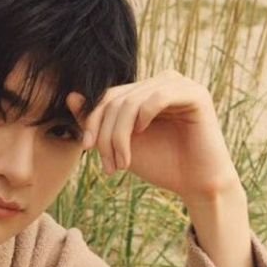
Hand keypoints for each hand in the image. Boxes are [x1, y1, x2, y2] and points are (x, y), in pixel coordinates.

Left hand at [66, 70, 241, 202]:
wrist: (195, 183)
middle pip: (116, 99)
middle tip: (108, 166)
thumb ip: (98, 123)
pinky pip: (157, 97)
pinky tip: (142, 136)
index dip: (91, 120)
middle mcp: (160, 82)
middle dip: (106, 135)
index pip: (107, 97)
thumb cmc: (160, 164)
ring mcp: (178, 85)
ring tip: (122, 163)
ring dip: (120, 136)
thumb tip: (71, 96)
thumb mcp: (120, 145)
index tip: (85, 149)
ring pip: (132, 101)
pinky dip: (142, 119)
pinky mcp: (194, 94)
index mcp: (144, 92)